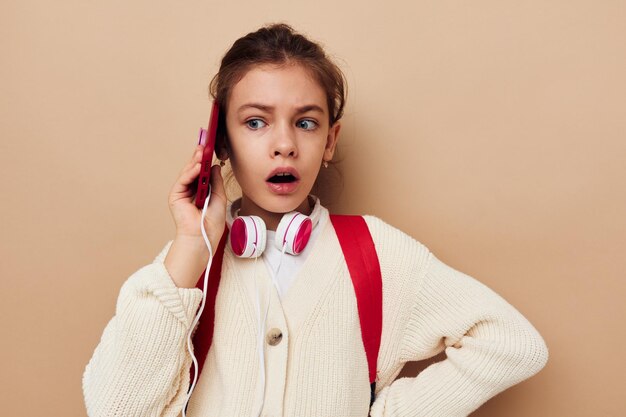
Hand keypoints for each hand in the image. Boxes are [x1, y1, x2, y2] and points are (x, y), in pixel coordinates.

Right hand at [164, 145, 226, 287]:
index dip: (206, 160)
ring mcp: (182, 192)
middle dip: (200, 157)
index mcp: (201, 190)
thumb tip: (215, 165)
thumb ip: (216, 181)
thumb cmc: (212, 221)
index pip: (202, 171)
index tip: (212, 148)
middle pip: (194, 170)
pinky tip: (197, 166)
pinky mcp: (175, 196)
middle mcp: (190, 189)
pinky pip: (183, 180)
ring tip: (202, 152)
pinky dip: (190, 172)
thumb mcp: (219, 197)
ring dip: (195, 162)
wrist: (204, 236)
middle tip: (206, 145)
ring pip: (188, 173)